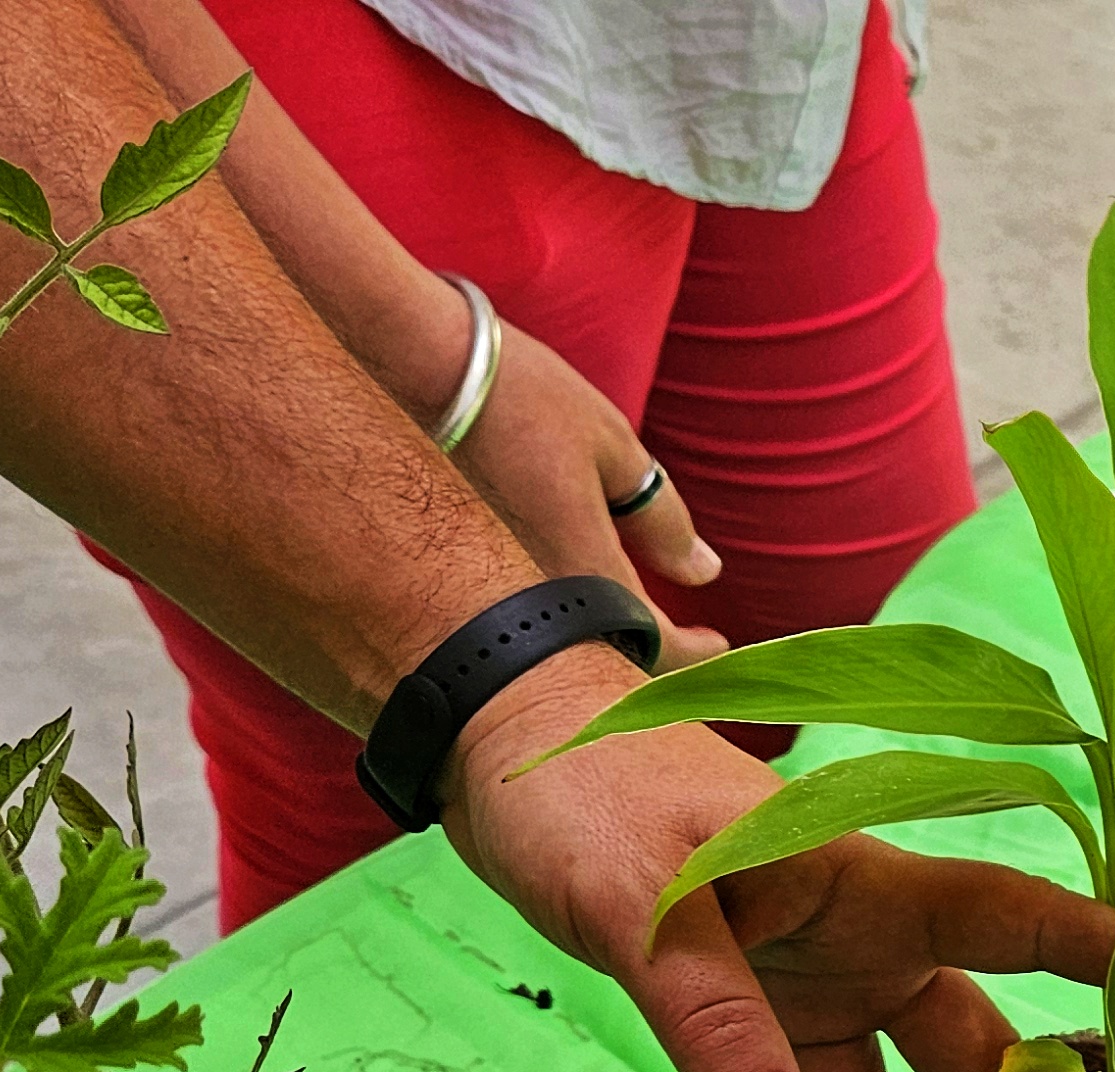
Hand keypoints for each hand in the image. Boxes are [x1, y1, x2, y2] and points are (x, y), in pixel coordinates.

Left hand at [441, 647, 1114, 1071]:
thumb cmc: (587, 794)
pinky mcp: (758, 1012)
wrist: (505, 759)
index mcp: (868, 880)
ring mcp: (816, 979)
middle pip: (968, 1039)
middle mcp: (865, 937)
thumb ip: (714, 1020)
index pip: (1012, 919)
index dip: (1103, 960)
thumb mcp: (639, 908)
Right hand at [453, 320, 728, 663]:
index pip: (656, 648)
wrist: (397, 361)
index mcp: (584, 570)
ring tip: (622, 623)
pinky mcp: (435, 582)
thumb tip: (703, 572)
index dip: (697, 657)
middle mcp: (530, 602)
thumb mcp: (609, 444)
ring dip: (591, 649)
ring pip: (550, 654)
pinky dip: (541, 627)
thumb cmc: (513, 391)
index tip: (717, 645)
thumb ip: (661, 517)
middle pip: (600, 667)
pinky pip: (503, 627)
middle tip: (677, 645)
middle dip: (645, 662)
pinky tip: (550, 597)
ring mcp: (476, 599)